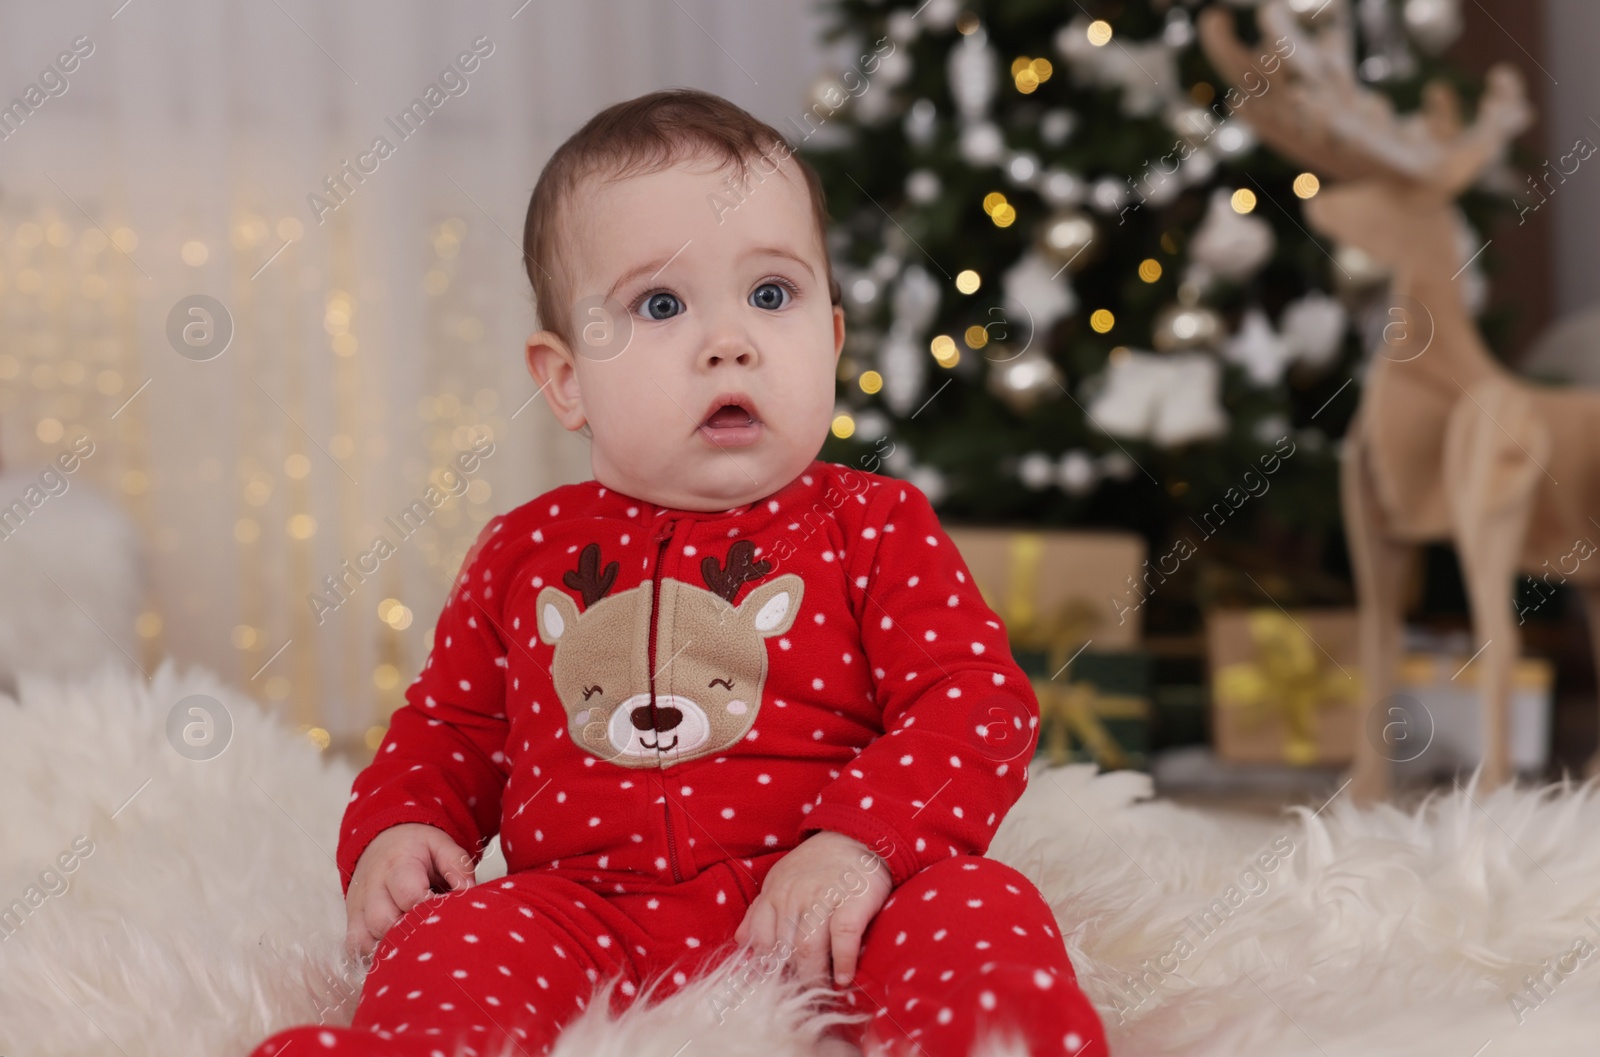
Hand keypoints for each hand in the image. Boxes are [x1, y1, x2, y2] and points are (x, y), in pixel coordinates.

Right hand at [344, 823, 476, 965]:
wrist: (382, 840)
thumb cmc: (417, 847)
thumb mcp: (441, 845)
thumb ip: (458, 866)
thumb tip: (470, 893)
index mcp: (397, 865)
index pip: (409, 895)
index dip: (429, 911)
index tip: (448, 919)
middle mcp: (372, 887)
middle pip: (382, 921)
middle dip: (408, 935)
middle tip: (432, 938)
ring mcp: (358, 905)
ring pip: (364, 938)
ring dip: (389, 949)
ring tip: (414, 949)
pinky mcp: (352, 919)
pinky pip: (355, 946)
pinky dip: (372, 955)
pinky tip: (394, 956)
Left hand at [733, 830, 893, 988]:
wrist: (855, 835)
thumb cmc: (817, 864)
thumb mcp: (780, 880)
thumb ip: (760, 911)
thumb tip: (740, 941)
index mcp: (774, 895)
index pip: (759, 941)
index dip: (766, 968)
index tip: (776, 985)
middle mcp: (794, 898)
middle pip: (784, 950)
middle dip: (791, 978)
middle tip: (802, 996)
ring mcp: (823, 899)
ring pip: (809, 949)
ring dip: (814, 976)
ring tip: (821, 991)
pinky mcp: (853, 901)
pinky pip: (844, 937)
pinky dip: (843, 962)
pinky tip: (843, 977)